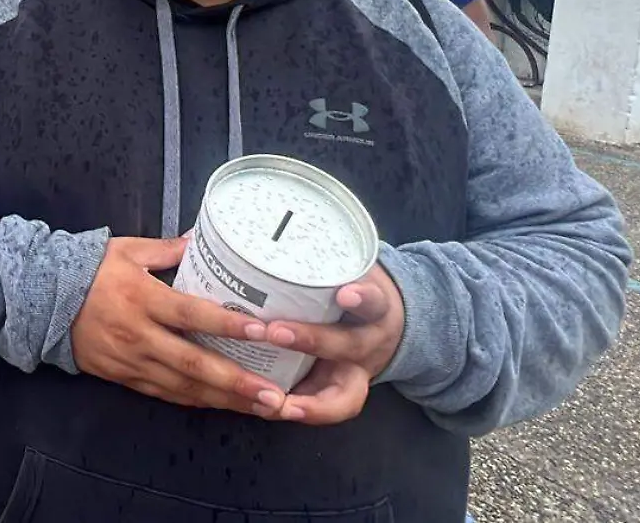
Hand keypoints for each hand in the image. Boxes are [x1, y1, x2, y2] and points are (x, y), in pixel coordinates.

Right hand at [70, 236, 285, 415]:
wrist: (40, 301)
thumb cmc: (88, 270)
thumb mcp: (127, 250)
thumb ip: (169, 248)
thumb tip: (204, 236)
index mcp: (142, 297)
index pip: (193, 314)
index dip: (229, 325)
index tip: (264, 332)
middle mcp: (139, 334)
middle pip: (194, 362)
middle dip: (237, 381)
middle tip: (274, 396)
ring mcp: (130, 361)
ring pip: (184, 386)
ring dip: (224, 399)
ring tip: (261, 408)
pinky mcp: (123, 377)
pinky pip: (165, 394)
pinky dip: (195, 400)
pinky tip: (222, 405)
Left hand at [263, 264, 404, 423]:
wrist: (389, 325)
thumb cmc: (352, 288)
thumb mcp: (348, 268)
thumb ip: (314, 257)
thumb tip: (250, 227)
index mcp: (374, 307)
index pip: (374, 299)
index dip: (362, 298)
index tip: (344, 293)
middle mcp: (369, 343)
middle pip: (349, 346)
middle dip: (312, 340)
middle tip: (275, 332)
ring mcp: (357, 373)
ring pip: (344, 396)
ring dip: (310, 402)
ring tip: (279, 404)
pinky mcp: (341, 393)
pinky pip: (326, 410)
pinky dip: (301, 412)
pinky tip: (268, 409)